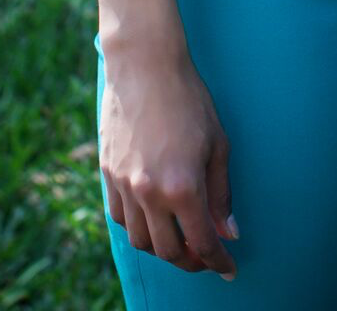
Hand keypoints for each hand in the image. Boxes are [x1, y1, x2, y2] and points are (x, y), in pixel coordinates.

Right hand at [99, 48, 238, 278]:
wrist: (145, 66)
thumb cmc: (189, 99)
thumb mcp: (218, 143)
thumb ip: (221, 193)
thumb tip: (229, 231)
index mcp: (182, 187)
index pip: (201, 242)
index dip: (217, 262)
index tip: (228, 269)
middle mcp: (149, 193)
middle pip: (168, 251)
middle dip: (191, 261)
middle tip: (206, 256)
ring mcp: (124, 186)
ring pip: (141, 240)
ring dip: (163, 248)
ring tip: (180, 239)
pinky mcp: (108, 175)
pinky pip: (121, 218)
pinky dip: (138, 226)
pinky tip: (153, 218)